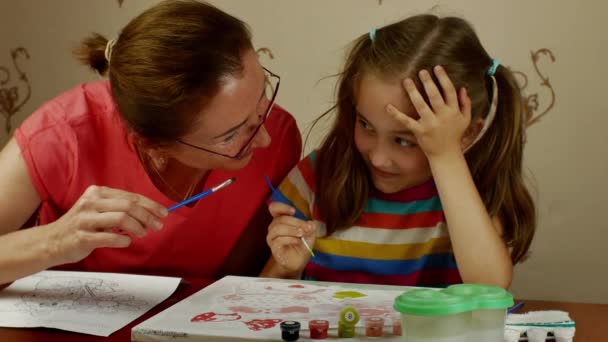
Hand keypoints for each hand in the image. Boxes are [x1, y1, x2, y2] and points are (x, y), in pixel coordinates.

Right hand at [46, 185, 167, 264]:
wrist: (51, 242)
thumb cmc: (82, 226)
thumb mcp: (98, 210)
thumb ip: (120, 209)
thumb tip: (150, 214)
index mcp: (97, 192)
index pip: (130, 196)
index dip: (150, 205)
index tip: (164, 213)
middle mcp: (91, 202)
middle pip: (128, 206)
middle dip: (148, 216)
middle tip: (158, 226)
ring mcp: (85, 220)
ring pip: (121, 219)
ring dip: (138, 227)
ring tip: (143, 234)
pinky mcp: (82, 237)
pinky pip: (109, 237)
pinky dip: (123, 240)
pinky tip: (127, 242)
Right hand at [266, 202, 315, 276]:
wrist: (299, 261)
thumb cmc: (302, 244)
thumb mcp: (309, 233)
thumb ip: (310, 226)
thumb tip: (311, 223)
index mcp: (281, 220)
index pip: (274, 208)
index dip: (281, 207)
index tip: (293, 211)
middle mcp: (274, 227)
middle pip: (280, 219)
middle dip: (296, 222)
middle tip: (307, 228)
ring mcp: (272, 237)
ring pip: (277, 228)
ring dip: (292, 230)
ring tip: (302, 234)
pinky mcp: (274, 247)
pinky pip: (279, 240)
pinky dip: (290, 239)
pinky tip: (297, 241)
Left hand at [386, 65, 471, 158]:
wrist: (446, 154)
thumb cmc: (455, 135)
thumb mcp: (465, 119)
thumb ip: (465, 104)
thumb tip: (462, 88)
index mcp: (453, 111)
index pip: (449, 91)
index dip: (443, 78)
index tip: (437, 68)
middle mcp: (442, 116)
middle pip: (435, 95)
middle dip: (428, 82)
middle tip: (421, 71)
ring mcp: (430, 124)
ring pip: (421, 105)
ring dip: (413, 92)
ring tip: (407, 81)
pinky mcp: (419, 131)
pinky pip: (406, 121)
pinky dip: (396, 114)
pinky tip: (388, 106)